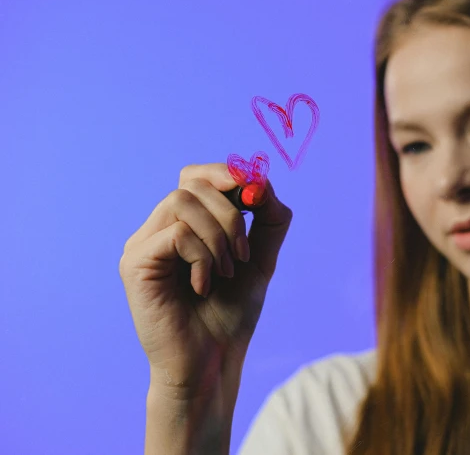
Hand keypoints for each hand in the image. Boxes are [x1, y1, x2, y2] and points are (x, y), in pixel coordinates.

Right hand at [119, 163, 292, 395]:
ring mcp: (141, 245)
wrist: (212, 362)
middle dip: (231, 214)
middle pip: (192, 184)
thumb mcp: (260, 258)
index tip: (256, 193)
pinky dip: (202, 257)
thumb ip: (267, 219)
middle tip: (243, 255)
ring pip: (182, 202)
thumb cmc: (231, 313)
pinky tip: (204, 286)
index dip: (226, 175)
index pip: (196, 176)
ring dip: (218, 236)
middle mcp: (157, 230)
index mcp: (182, 225)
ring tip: (226, 272)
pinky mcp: (134, 264)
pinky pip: (175, 234)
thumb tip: (262, 180)